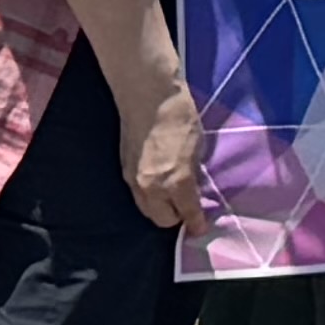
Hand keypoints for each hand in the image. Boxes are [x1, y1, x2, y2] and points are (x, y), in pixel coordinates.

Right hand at [116, 75, 201, 233]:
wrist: (148, 96)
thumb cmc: (180, 116)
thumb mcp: (197, 147)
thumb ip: (193, 173)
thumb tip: (192, 188)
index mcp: (176, 180)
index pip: (186, 212)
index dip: (195, 223)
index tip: (200, 228)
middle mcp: (152, 187)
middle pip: (162, 220)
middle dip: (176, 218)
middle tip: (187, 209)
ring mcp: (134, 181)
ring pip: (147, 210)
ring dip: (161, 209)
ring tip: (173, 198)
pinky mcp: (124, 171)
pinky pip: (139, 195)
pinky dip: (150, 196)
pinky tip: (158, 186)